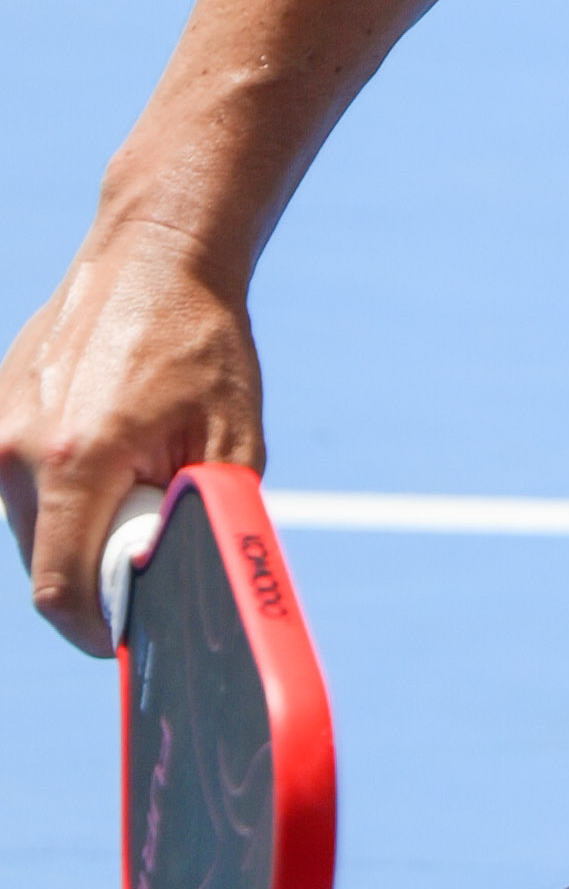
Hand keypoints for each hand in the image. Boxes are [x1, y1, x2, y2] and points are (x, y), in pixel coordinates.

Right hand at [2, 223, 265, 656]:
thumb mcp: (228, 440)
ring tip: (130, 473)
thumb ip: (203, 522)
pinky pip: (18, 484)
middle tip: (148, 537)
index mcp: (76, 462)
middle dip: (94, 573)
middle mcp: (17, 450)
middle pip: (42, 563)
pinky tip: (101, 447)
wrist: (155, 254)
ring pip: (27, 526)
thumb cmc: (202, 346)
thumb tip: (188, 593)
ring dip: (74, 528)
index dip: (97, 629)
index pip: (60, 592)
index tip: (128, 634)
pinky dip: (56, 489)